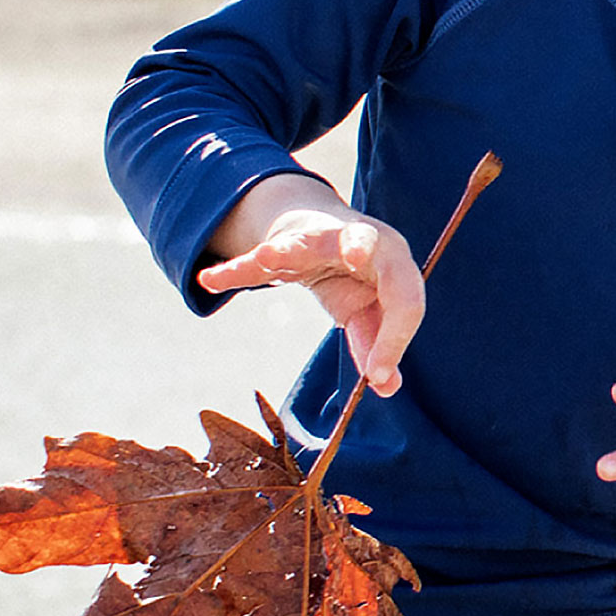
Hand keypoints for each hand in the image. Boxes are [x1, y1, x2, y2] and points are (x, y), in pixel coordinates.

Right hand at [195, 181, 423, 394]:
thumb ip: (377, 344)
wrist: (324, 229)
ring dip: (285, 249)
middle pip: (365, 239)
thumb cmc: (358, 279)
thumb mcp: (369, 311)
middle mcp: (364, 239)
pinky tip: (211, 280)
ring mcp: (322, 236)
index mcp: (393, 261)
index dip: (393, 340)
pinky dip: (237, 270)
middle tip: (354, 256)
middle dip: (359, 246)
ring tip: (264, 257)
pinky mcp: (287, 240)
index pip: (403, 300)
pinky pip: (260, 258)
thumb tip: (386, 386)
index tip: (376, 377)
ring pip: (305, 241)